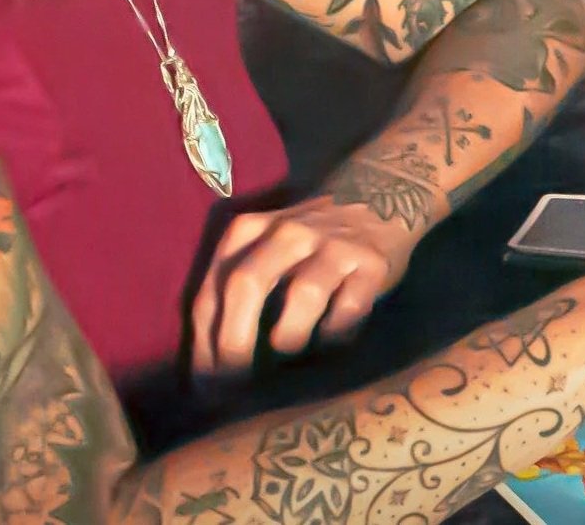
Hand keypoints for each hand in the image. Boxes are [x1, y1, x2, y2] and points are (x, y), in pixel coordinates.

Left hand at [190, 197, 418, 373]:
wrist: (381, 196)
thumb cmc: (309, 239)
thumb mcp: (266, 245)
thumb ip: (237, 286)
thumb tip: (212, 364)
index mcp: (250, 229)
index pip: (212, 290)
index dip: (203, 343)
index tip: (204, 386)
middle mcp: (289, 231)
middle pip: (247, 285)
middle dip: (234, 344)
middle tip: (234, 388)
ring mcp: (334, 243)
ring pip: (303, 293)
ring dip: (289, 337)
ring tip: (288, 358)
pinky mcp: (372, 262)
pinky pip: (348, 308)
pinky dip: (334, 336)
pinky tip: (329, 346)